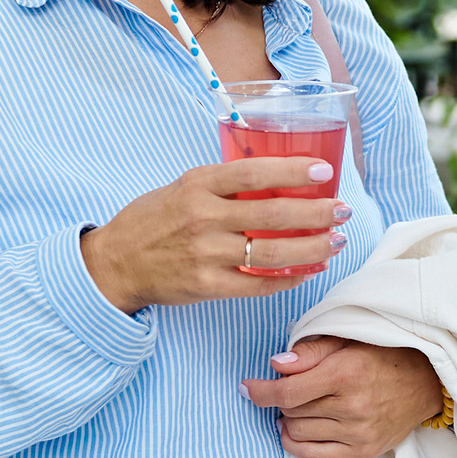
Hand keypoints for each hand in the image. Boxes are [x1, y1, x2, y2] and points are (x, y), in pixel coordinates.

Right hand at [78, 157, 350, 313]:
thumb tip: (276, 179)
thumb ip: (223, 184)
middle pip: (273, 215)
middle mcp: (203, 217)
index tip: (324, 173)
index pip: (254, 173)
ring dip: (312, 249)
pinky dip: (288, 279)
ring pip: (273, 254)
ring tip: (335, 242)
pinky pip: (258, 285)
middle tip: (341, 211)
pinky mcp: (207, 285)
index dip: (293, 172)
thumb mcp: (182, 187)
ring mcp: (206, 254)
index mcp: (198, 185)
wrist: (116, 263)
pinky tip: (308, 270)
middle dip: (316, 214)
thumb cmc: (154, 219)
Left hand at [242, 336, 444, 457]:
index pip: (289, 391)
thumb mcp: (348, 340)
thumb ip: (311, 351)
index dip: (262, 390)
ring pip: (298, 432)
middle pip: (291, 411)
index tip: (248, 387)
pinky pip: (313, 456)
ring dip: (290, 419)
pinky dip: (295, 444)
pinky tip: (293, 431)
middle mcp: (353, 407)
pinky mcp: (363, 452)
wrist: (426, 382)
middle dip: (284, 398)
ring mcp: (358, 433)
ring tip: (300, 406)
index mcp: (347, 373)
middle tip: (295, 386)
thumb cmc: (385, 355)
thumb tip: (276, 366)